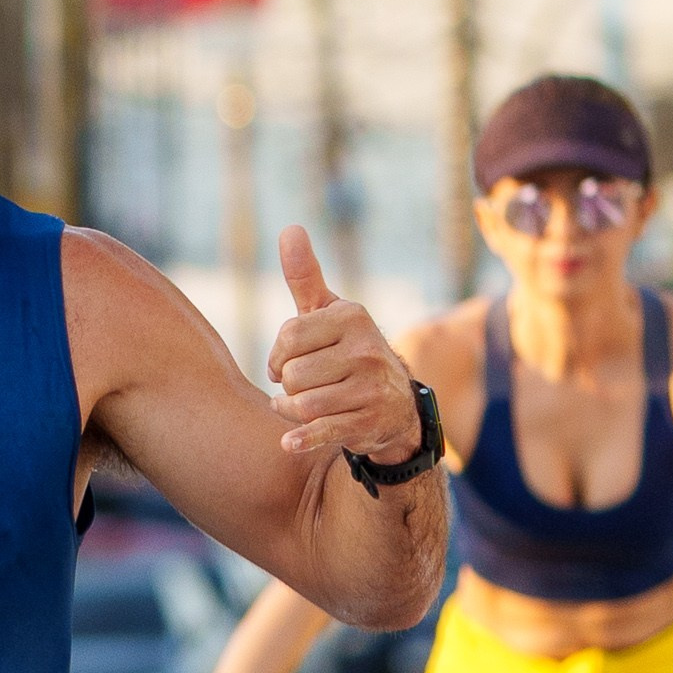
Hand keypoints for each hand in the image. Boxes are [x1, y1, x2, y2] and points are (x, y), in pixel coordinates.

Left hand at [266, 228, 419, 467]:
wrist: (393, 406)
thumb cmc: (347, 352)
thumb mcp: (329, 313)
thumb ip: (305, 276)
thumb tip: (290, 228)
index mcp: (352, 317)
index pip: (289, 336)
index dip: (278, 355)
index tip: (286, 362)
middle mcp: (366, 349)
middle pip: (293, 374)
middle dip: (288, 385)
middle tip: (303, 386)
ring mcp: (371, 387)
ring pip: (301, 403)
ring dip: (290, 411)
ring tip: (299, 408)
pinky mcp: (368, 422)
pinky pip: (321, 431)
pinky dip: (301, 439)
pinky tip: (290, 443)